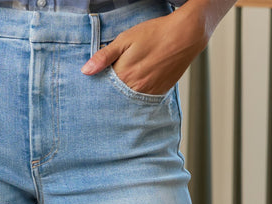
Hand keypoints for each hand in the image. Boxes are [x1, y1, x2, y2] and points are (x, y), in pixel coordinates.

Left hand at [81, 0, 231, 95]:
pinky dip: (137, 97)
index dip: (97, 89)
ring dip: (123, 98)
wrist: (185, 35)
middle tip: (105, 93)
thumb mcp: (125, 39)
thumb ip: (104, 56)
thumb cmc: (155, 34)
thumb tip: (86, 71)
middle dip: (108, 97)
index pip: (103, 90)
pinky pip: (143, 100)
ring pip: (129, 101)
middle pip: (115, 98)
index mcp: (124, 74)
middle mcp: (135, 88)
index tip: (91, 90)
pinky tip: (135, 90)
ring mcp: (148, 92)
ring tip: (122, 91)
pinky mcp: (159, 93)